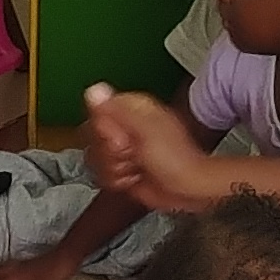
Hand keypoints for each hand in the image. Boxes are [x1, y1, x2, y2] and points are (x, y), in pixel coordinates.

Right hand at [80, 86, 208, 212]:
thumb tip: (94, 90)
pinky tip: (134, 177)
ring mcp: (122, 148)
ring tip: (136, 167)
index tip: (122, 139)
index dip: (105, 130)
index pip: (97, 112)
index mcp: (131, 108)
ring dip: (115, 168)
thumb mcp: (145, 129)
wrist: (186, 189)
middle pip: (92, 137)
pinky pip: (102, 174)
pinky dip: (118, 181)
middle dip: (110, 152)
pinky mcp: (121, 167)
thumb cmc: (176, 159)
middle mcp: (124, 126)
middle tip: (133, 153)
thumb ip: (117, 109)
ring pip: (95, 158)